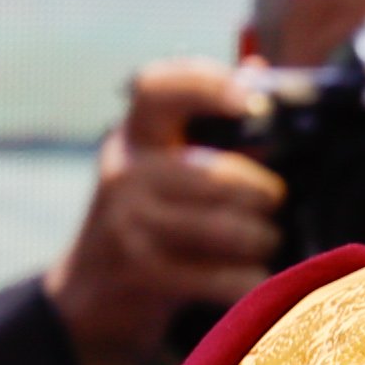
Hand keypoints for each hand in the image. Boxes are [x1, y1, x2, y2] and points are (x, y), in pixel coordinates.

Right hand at [43, 59, 285, 364]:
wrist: (91, 299)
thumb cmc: (152, 224)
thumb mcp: (166, 168)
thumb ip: (212, 123)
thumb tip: (257, 65)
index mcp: (135, 138)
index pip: (155, 88)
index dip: (205, 84)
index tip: (252, 97)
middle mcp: (125, 173)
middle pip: (217, 174)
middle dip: (263, 194)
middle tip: (273, 204)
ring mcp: (128, 224)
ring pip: (230, 228)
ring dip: (262, 240)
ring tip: (263, 243)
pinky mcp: (143, 274)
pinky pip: (225, 277)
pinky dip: (251, 281)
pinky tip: (254, 280)